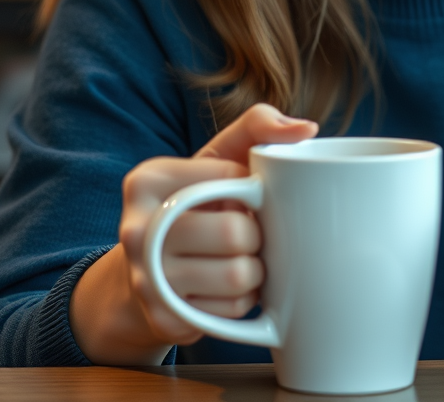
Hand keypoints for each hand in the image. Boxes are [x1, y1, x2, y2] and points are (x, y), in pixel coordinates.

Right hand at [70, 103, 317, 364]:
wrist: (151, 265)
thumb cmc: (200, 198)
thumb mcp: (220, 153)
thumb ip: (259, 124)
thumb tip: (306, 129)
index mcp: (147, 180)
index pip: (233, 179)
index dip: (251, 188)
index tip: (239, 193)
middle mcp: (137, 230)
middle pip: (234, 233)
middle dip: (254, 233)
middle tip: (246, 231)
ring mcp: (145, 279)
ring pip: (237, 276)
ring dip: (253, 269)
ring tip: (240, 258)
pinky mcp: (163, 319)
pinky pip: (230, 312)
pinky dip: (241, 300)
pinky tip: (226, 285)